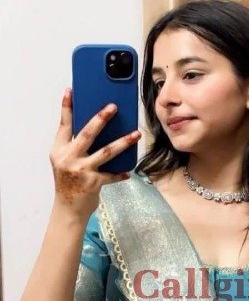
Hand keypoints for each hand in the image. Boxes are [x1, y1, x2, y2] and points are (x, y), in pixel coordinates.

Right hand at [49, 87, 140, 218]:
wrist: (68, 209)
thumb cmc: (69, 182)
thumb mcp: (65, 162)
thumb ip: (74, 145)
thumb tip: (96, 127)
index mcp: (59, 150)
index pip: (64, 125)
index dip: (67, 108)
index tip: (71, 91)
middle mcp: (68, 158)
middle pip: (87, 134)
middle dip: (100, 119)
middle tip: (113, 106)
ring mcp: (81, 170)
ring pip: (106, 152)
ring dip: (123, 142)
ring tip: (136, 134)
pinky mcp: (93, 182)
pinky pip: (111, 174)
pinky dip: (120, 173)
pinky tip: (128, 170)